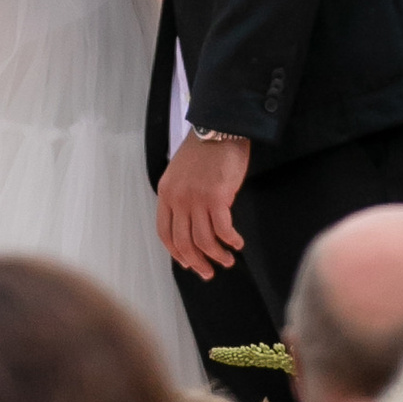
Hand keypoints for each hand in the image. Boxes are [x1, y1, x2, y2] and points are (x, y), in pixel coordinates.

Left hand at [156, 129, 246, 277]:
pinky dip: (230, 241)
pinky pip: (223, 230)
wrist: (219, 129)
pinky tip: (237, 244)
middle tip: (208, 273)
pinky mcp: (217, 197)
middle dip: (196, 262)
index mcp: (166, 193)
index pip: (165, 233)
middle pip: (183, 242)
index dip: (176, 253)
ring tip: (227, 261)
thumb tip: (191, 223)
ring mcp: (196, 199)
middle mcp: (178, 199)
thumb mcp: (181, 173)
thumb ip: (181, 197)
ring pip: (203, 240)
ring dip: (216, 256)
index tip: (187, 263)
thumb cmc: (204, 150)